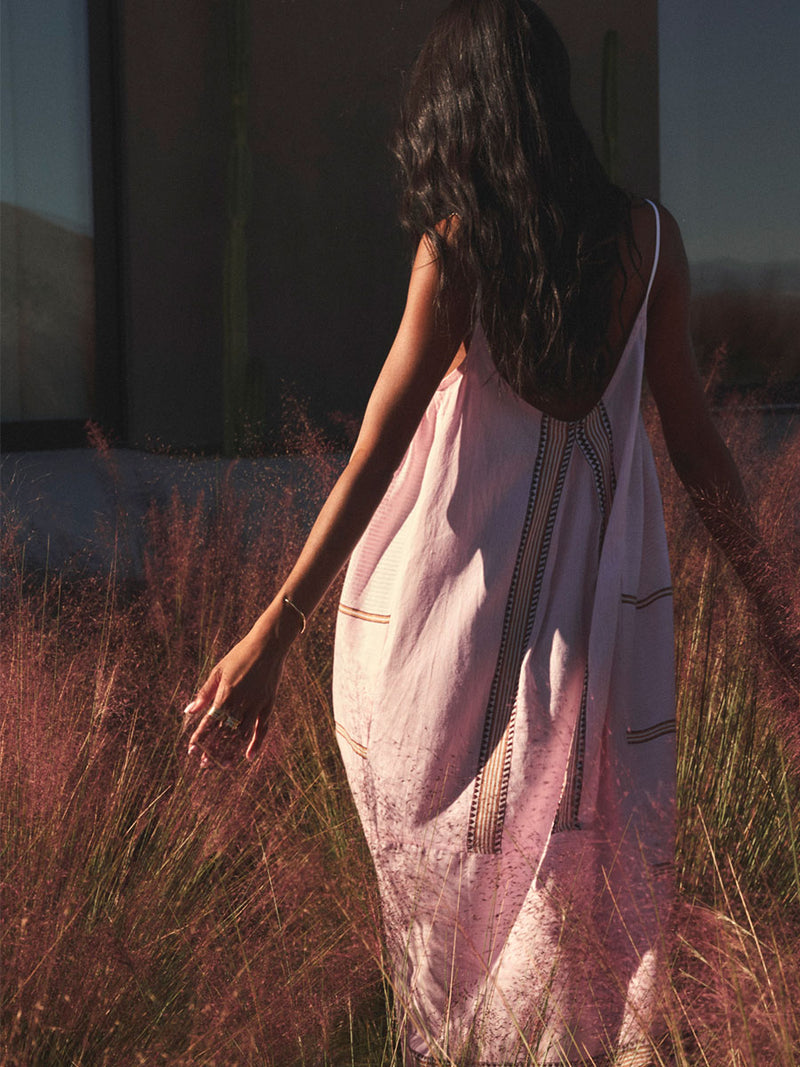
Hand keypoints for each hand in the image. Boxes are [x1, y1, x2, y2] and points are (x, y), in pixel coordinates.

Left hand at [183, 624, 286, 765]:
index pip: (210, 722)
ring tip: (223, 766)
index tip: (192, 750)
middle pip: (225, 733)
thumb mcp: (218, 670)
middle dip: (214, 750)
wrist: (268, 644)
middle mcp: (241, 702)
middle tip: (204, 765)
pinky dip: (256, 743)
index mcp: (226, 693)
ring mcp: (257, 704)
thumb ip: (204, 693)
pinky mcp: (269, 704)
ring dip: (232, 751)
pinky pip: (262, 729)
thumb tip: (189, 711)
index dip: (201, 737)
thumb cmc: (240, 655)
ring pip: (242, 735)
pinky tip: (248, 757)